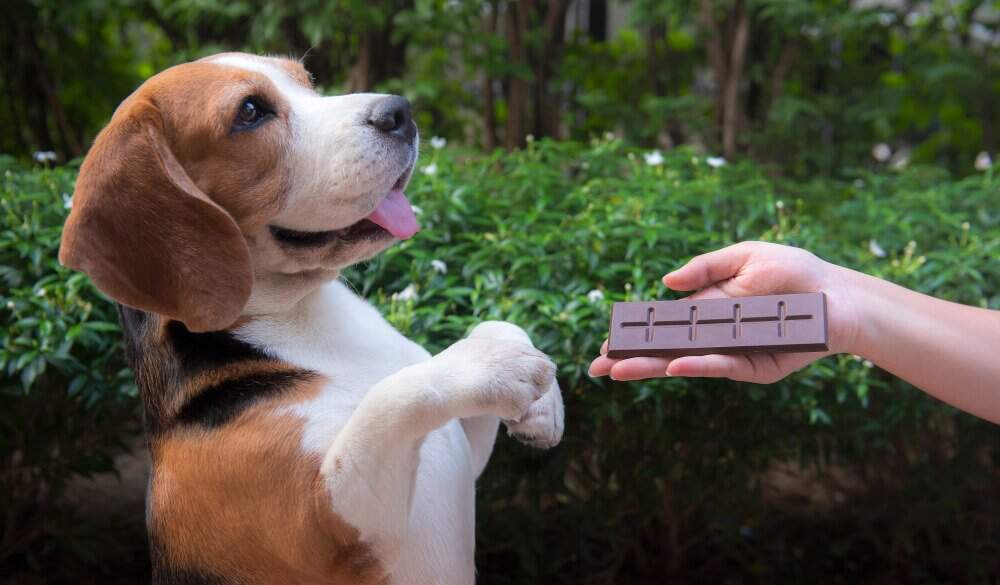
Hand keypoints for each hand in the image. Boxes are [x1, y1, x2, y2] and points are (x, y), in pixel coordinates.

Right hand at [589, 241, 860, 382]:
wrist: (840, 295)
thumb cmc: (797, 273)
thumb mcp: (746, 256)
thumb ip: (706, 268)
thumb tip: (666, 284)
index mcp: (708, 310)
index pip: (663, 326)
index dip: (635, 334)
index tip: (607, 342)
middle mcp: (716, 336)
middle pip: (666, 349)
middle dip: (632, 358)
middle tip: (598, 367)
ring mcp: (734, 354)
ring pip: (686, 362)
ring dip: (653, 367)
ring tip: (620, 371)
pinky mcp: (756, 367)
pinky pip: (723, 366)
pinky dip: (698, 365)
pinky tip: (673, 366)